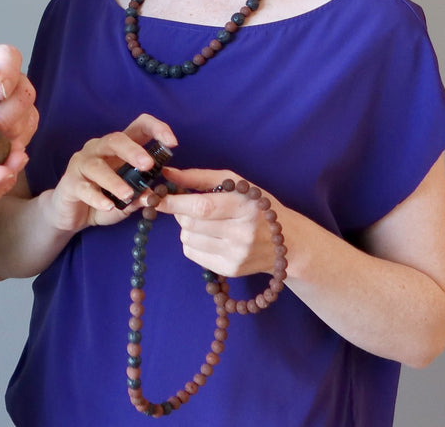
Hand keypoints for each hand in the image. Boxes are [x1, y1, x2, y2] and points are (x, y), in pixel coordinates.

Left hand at [0, 45, 38, 151]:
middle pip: (24, 92)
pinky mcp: (21, 123)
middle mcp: (7, 79)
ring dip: (8, 131)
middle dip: (5, 114)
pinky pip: (28, 133)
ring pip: (28, 116)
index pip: (8, 56)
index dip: (8, 73)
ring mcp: (17, 101)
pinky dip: (13, 143)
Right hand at [43, 114, 176, 232]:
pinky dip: (97, 197)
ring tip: (128, 194)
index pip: (139, 126)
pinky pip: (84, 187)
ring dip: (115, 180)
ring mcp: (82, 164)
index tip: (172, 143)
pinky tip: (108, 206)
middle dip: (133, 150)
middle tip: (148, 165)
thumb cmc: (104, 199)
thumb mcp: (127, 199)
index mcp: (119, 148)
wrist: (72, 214)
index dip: (156, 129)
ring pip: (97, 165)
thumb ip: (140, 195)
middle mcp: (99, 149)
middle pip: (115, 139)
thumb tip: (153, 196)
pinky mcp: (70, 182)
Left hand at [156, 167, 286, 277]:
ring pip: (187, 239)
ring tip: (205, 222)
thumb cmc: (257, 205)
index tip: (156, 197)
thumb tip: (167, 173)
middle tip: (189, 207)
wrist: (287, 243)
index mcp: (244, 207)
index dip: (175, 202)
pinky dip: (192, 242)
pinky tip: (209, 237)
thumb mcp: (236, 183)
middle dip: (181, 212)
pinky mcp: (231, 270)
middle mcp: (241, 234)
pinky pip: (192, 254)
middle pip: (190, 224)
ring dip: (186, 228)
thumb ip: (199, 177)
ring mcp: (236, 255)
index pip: (201, 207)